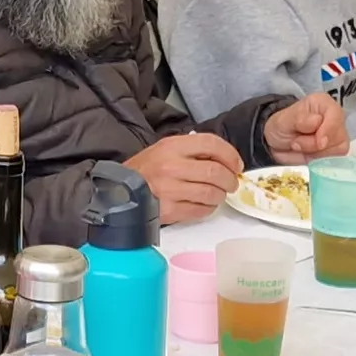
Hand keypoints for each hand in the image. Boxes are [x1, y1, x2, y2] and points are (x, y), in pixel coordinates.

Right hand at [129, 132, 246, 222]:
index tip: (237, 165)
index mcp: (172, 146)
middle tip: (232, 183)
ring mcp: (171, 190)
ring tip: (218, 194)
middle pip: (215, 172)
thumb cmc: (146, 169)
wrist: (119, 190)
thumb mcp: (165, 148)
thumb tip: (225, 160)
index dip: (230, 155)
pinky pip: (200, 210)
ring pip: (211, 193)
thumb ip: (193, 150)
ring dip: (220, 195)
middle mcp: (172, 167)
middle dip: (230, 179)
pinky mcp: (170, 211)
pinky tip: (205, 204)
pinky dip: (208, 208)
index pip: (211, 144)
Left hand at [261, 91, 349, 162]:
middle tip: (296, 144)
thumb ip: (300, 119)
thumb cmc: (282, 126)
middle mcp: (335, 118)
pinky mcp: (336, 152)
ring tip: (299, 147)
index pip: (336, 115)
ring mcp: (338, 136)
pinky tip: (307, 156)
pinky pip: (334, 161)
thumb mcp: (284, 120)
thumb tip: (317, 121)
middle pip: (339, 136)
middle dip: (316, 145)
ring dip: (316, 155)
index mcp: (324, 104)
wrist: (277, 143)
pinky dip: (319, 162)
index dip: (329, 130)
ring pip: (338, 151)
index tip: (319, 143)